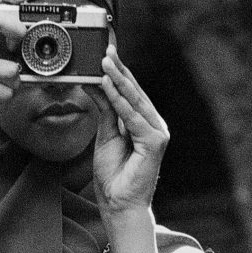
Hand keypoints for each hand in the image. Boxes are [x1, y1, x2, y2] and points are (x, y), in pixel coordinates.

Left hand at [91, 49, 168, 215]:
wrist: (119, 203)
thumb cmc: (114, 174)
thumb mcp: (105, 133)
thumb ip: (105, 109)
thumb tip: (94, 83)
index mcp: (144, 122)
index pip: (131, 91)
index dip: (119, 71)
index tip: (106, 51)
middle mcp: (154, 124)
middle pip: (134, 92)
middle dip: (119, 69)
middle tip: (105, 48)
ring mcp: (157, 133)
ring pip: (134, 101)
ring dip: (118, 80)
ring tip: (104, 61)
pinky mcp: (155, 142)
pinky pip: (133, 117)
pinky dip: (120, 101)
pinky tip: (108, 86)